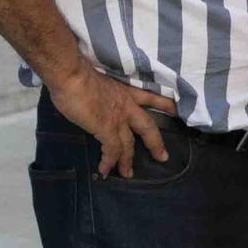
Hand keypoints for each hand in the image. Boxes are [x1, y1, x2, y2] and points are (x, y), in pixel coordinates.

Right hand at [46, 67, 177, 178]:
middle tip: (163, 157)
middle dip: (155, 143)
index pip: (151, 97)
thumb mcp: (100, 81)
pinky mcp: (106, 128)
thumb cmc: (79, 73)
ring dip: (127, 160)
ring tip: (127, 174)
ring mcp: (118, 118)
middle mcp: (126, 105)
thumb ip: (103, 94)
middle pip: (148, 126)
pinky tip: (104, 170)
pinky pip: (112, 150)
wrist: (71, 74)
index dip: (165, 105)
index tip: (176, 111)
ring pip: (129, 144)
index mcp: (126, 91)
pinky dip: (109, 161)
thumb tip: (96, 101)